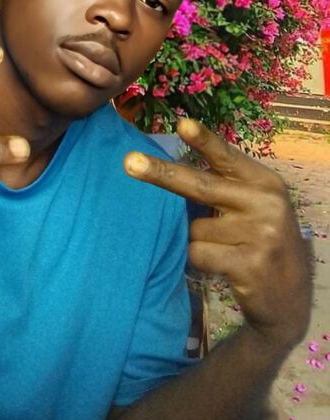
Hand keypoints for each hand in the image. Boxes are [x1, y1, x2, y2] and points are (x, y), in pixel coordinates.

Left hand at [123, 119, 311, 350]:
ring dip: (197, 239)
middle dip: (160, 174)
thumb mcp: (253, 203)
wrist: (290, 295)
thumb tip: (167, 170)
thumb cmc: (259, 237)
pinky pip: (198, 254)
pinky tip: (222, 266)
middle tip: (128, 162)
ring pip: (194, 228)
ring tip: (225, 249)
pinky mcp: (249, 265)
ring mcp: (259, 235)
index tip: (182, 125)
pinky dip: (199, 260)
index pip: (226, 156)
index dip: (203, 140)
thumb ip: (224, 185)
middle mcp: (264, 203)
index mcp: (263, 181)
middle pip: (199, 185)